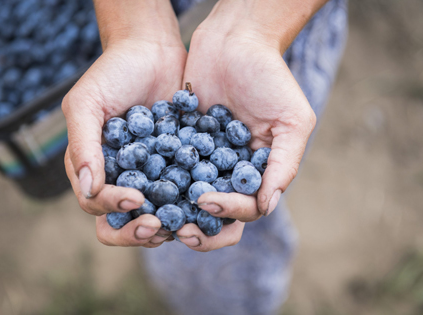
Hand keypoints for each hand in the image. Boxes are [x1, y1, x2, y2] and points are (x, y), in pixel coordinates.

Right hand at [63, 38, 186, 247]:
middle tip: (159, 227)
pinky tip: (205, 202)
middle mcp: (122, 178)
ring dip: (167, 224)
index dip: (113, 207)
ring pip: (156, 214)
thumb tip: (87, 189)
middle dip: (139, 231)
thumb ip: (83, 145)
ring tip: (184, 225)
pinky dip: (192, 202)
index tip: (136, 199)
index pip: (97, 202)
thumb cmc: (112, 73)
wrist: (152, 50)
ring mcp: (152, 175)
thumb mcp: (86, 103)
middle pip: (124, 221)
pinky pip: (184, 191)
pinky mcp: (179, 166)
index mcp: (95, 168)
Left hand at [175, 6, 315, 251]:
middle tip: (180, 231)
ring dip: (176, 213)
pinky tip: (141, 187)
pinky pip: (168, 168)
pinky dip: (157, 181)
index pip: (246, 207)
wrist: (234, 40)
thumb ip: (284, 164)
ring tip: (157, 218)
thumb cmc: (270, 78)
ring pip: (189, 198)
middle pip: (217, 214)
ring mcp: (204, 159)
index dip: (229, 211)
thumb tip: (268, 207)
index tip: (207, 201)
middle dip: (201, 228)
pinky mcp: (180, 143)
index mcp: (258, 171)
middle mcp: (230, 171)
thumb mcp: (292, 120)